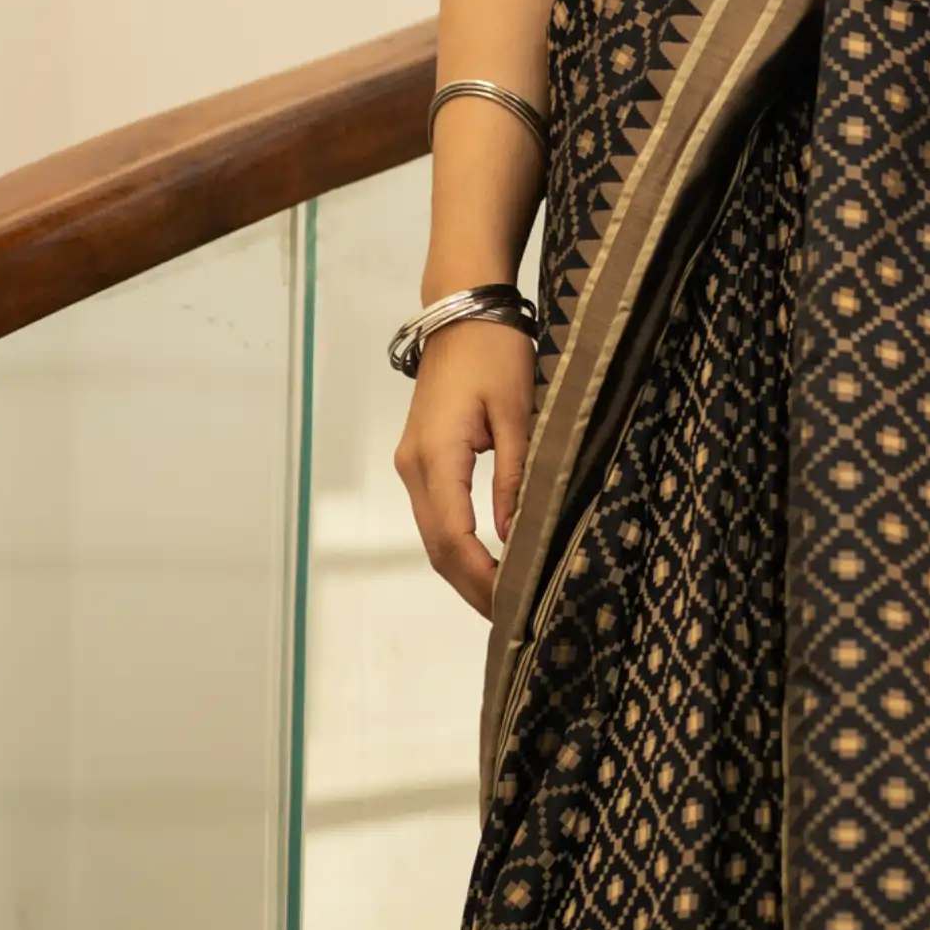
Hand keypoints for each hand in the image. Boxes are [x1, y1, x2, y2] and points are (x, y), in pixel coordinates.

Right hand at [394, 315, 536, 613]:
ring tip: (502, 598)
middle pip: (436, 546)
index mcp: (436, 456)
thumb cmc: (496, 354)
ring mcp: (411, 463)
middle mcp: (413, 466)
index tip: (512, 604)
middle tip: (511, 617)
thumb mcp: (518, 413)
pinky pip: (434, 514)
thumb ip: (514, 475)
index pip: (454, 537)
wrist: (461, 312)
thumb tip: (513, 535)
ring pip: (431, 534)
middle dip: (471, 585)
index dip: (481, 577)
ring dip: (462, 569)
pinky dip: (456, 544)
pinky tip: (485, 560)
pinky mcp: (419, 458)